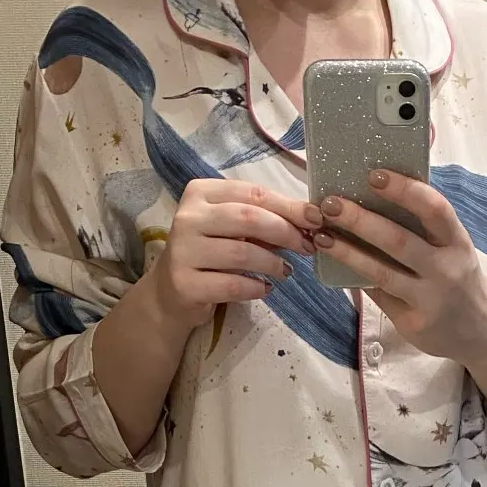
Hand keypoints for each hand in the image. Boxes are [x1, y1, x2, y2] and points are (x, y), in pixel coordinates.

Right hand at [145, 178, 316, 335]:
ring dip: (272, 263)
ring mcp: (183, 250)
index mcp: (201, 193)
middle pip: (248, 218)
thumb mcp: (232, 230)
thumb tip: (309, 221)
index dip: (288, 206)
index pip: (252, 193)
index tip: (315, 219)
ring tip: (286, 271)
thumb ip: (262, 221)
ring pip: (242, 253)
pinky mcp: (185, 283)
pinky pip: (232, 284)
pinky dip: (255, 288)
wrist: (171, 293)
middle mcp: (188, 217)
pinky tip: (265, 289)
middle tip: (306, 247)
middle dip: (285, 232)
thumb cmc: (209, 254)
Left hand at [306, 170, 486, 368]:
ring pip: (382, 273)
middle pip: (399, 241)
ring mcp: (429, 300)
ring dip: (347, 252)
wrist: (480, 331)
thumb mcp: (453, 248)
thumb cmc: (457, 277)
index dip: (405, 190)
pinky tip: (335, 265)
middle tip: (330, 203)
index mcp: (457, 242)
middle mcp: (446, 270)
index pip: (434, 210)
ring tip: (320, 235)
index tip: (374, 175)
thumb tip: (374, 196)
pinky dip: (354, 278)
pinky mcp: (413, 324)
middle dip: (361, 220)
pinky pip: (378, 296)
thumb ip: (424, 228)